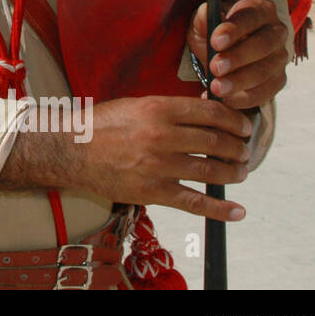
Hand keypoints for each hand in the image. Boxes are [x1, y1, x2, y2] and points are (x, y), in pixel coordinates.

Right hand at [76, 96, 253, 220]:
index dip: (234, 120)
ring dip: (233, 172)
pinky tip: (237, 211)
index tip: (243, 126)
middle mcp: (161, 136)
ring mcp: (158, 166)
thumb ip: (169, 109)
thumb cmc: (101, 125)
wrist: (70, 150)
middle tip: (244, 150)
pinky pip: (194, 202)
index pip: (210, 113)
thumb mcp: (136, 104)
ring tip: (240, 172)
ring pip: (210, 170)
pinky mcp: (152, 191)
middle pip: (216, 141)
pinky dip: (219, 209)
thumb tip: (206, 112)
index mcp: (158, 109)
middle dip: (237, 147)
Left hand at [187, 0, 288, 109]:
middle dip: (238, 58)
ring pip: (265, 71)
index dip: (234, 29)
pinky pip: (267, 91)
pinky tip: (226, 100)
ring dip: (240, 81)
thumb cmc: (213, 35)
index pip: (250, 17)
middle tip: (215, 68)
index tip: (216, 42)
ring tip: (217, 88)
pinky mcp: (278, 80)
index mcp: (259, 10)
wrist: (221, 57)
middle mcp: (276, 31)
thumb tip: (206, 12)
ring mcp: (280, 57)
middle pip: (263, 44)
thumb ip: (203, 18)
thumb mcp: (202, 24)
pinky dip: (245, 98)